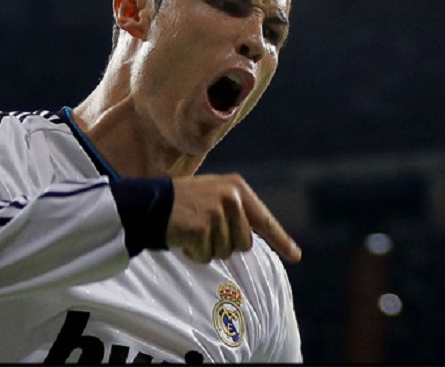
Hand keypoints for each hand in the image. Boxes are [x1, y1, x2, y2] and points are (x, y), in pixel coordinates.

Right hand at [166, 174, 301, 263]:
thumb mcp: (213, 196)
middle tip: (203, 230)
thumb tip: (251, 239)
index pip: (264, 219)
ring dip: (207, 249)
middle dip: (224, 244)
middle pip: (244, 244)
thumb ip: (235, 211)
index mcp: (237, 188)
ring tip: (192, 230)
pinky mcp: (202, 227)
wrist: (149, 202)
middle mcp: (232, 198)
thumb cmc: (181, 203)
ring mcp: (217, 212)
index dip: (281, 240)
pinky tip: (183, 237)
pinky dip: (194, 253)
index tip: (295, 255)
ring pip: (226, 252)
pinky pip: (206, 256)